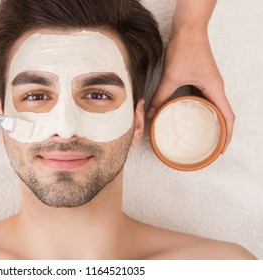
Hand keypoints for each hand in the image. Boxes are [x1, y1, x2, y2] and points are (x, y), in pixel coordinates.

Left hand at [147, 30, 234, 152]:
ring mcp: (208, 83)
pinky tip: (188, 116)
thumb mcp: (171, 77)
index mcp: (215, 89)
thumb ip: (160, 96)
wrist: (187, 29)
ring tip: (200, 136)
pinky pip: (202, 99)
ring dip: (209, 121)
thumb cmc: (185, 50)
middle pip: (222, 114)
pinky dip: (198, 110)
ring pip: (212, 107)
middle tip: (210, 148)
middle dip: (219, 132)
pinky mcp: (200, 79)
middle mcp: (215, 88)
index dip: (227, 136)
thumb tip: (150, 114)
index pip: (228, 117)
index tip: (221, 150)